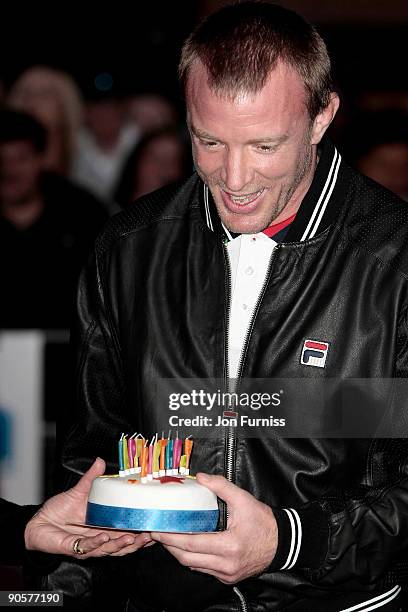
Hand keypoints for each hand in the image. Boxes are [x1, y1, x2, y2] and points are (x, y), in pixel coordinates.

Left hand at [24, 458, 151, 557]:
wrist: (38, 522)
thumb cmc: (59, 510)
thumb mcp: (80, 491)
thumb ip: (92, 478)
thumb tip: (100, 461)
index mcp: (104, 526)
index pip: (126, 531)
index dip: (140, 532)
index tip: (154, 527)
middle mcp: (99, 539)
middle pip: (122, 545)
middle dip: (136, 542)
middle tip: (148, 535)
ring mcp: (88, 545)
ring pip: (108, 549)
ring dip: (120, 544)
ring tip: (130, 537)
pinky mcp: (74, 548)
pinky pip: (88, 547)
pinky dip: (97, 542)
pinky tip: (105, 536)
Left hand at [151, 473, 276, 582]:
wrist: (282, 542)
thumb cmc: (264, 522)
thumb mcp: (243, 499)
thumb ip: (220, 486)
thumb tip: (199, 477)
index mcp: (229, 546)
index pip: (191, 544)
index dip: (171, 537)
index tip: (157, 529)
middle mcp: (226, 564)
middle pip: (187, 558)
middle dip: (169, 546)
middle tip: (157, 533)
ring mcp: (226, 574)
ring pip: (193, 566)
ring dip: (178, 553)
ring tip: (168, 538)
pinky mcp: (228, 577)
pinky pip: (203, 569)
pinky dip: (192, 558)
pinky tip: (186, 546)